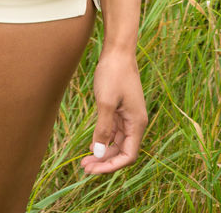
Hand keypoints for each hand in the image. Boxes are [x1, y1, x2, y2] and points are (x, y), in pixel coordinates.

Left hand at [81, 49, 147, 174]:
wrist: (117, 51)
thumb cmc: (113, 74)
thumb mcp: (105, 102)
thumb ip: (103, 129)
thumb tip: (100, 154)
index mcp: (137, 123)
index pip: (128, 156)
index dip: (111, 166)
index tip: (94, 169)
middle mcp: (135, 123)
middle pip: (122, 151)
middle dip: (104, 161)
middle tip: (84, 168)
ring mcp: (128, 116)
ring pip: (117, 143)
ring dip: (103, 152)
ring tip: (85, 160)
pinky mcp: (121, 109)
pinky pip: (114, 131)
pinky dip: (104, 140)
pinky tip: (92, 145)